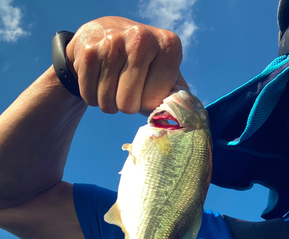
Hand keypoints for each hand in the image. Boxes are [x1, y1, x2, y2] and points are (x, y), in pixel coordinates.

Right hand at [65, 16, 188, 114]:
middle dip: (126, 105)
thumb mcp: (164, 69)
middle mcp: (142, 39)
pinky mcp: (89, 50)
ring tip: (112, 82)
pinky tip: (98, 78)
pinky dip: (92, 96)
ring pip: (107, 104)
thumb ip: (175, 93)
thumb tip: (182, 118)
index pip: (154, 102)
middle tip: (126, 87)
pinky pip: (89, 96)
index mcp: (168, 46)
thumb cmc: (141, 61)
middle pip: (128, 106)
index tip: (146, 88)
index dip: (147, 103)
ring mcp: (113, 42)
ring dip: (108, 102)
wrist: (103, 33)